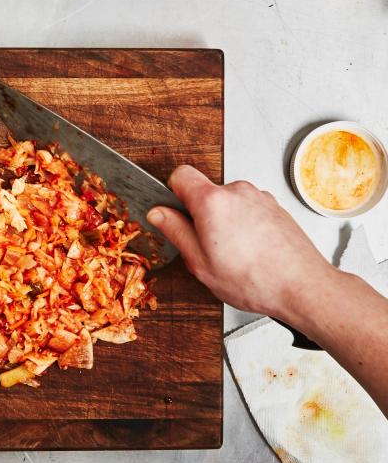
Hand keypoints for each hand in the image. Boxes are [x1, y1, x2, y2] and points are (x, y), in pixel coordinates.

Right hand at [147, 165, 336, 318]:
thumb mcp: (199, 262)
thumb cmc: (254, 280)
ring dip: (223, 221)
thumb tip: (158, 213)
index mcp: (212, 201)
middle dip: (199, 215)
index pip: (180, 175)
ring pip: (227, 202)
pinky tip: (250, 252)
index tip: (175, 214)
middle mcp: (237, 191)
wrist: (303, 287)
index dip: (172, 193)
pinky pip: (247, 209)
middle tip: (205, 247)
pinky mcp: (275, 207)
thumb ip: (175, 231)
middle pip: (205, 192)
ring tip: (232, 254)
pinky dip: (243, 225)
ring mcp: (259, 197)